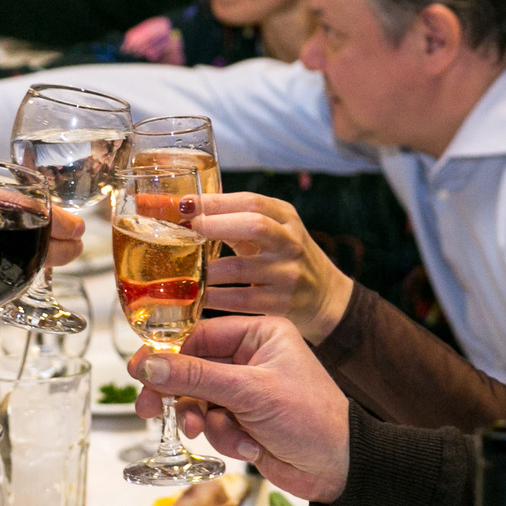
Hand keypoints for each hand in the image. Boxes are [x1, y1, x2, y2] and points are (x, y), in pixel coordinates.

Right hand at [130, 314, 350, 500]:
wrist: (339, 468)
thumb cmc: (311, 419)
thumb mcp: (250, 392)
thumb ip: (196, 377)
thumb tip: (149, 365)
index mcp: (260, 334)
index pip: (199, 335)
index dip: (167, 354)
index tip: (139, 370)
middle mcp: (251, 357)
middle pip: (192, 369)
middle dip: (178, 394)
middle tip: (150, 409)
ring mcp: (246, 391)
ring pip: (198, 401)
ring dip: (205, 422)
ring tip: (213, 433)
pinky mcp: (243, 420)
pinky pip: (213, 424)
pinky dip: (224, 438)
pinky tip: (249, 447)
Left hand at [197, 193, 355, 340]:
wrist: (325, 297)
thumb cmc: (285, 258)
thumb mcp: (273, 232)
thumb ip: (237, 221)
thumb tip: (187, 211)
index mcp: (285, 217)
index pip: (251, 201)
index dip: (216, 201)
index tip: (184, 204)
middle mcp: (290, 241)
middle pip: (254, 225)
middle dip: (214, 225)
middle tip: (184, 231)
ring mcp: (288, 273)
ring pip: (241, 268)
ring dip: (207, 269)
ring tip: (181, 270)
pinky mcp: (283, 303)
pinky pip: (241, 300)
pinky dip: (215, 298)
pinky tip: (196, 296)